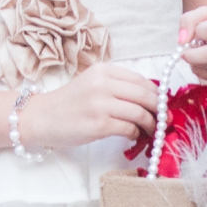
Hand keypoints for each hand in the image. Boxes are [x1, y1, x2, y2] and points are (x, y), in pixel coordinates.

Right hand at [17, 57, 162, 154]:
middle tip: (164, 119)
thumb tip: (147, 98)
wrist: (41, 118)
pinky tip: (134, 136)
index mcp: (104, 70)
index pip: (140, 80)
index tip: (162, 104)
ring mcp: (101, 104)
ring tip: (152, 130)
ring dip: (150, 124)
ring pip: (139, 112)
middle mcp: (103, 84)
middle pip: (144, 95)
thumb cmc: (68, 104)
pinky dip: (136, 133)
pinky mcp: (99, 124)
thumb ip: (116, 86)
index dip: (156, 93)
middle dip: (159, 109)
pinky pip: (128, 128)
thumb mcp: (92, 84)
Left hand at [177, 1, 206, 92]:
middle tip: (183, 52)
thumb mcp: (204, 14)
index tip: (197, 29)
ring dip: (195, 62)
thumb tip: (182, 40)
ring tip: (196, 52)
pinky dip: (198, 69)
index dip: (199, 31)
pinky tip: (201, 61)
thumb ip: (189, 20)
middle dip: (193, 54)